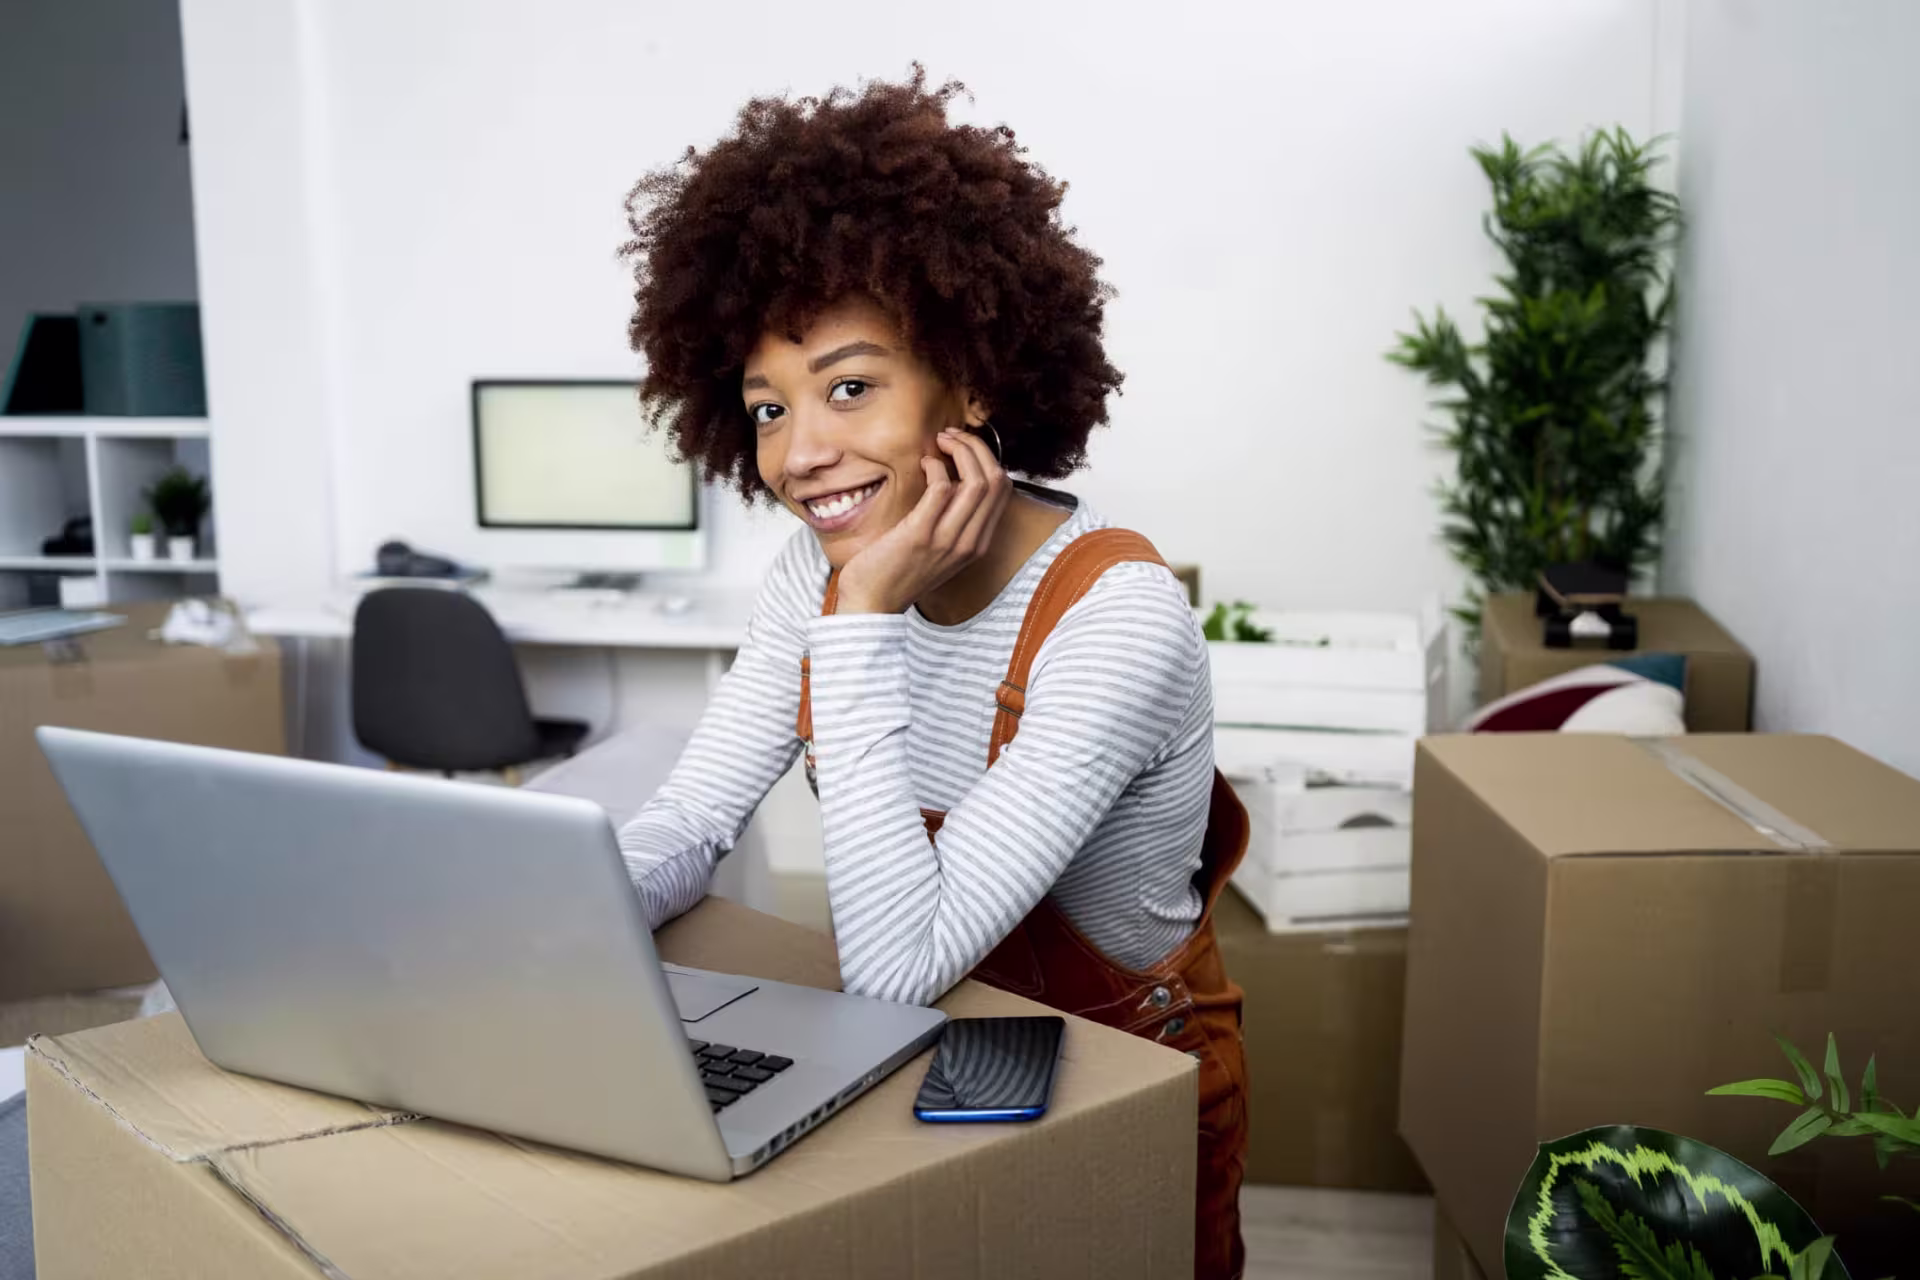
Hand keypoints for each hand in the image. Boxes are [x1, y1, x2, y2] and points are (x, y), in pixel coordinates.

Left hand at [835, 429, 1012, 613]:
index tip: (963, 447)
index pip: (1002, 490)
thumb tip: (953, 479)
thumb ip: (951, 521)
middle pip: (996, 480)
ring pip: (977, 482)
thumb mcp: (938, 549)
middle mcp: (969, 543)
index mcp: (977, 544)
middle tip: (951, 436)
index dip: (986, 458)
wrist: (871, 605)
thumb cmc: (898, 572)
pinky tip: (923, 464)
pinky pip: (942, 488)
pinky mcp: (921, 535)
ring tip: (940, 442)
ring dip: (960, 450)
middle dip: (976, 447)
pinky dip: (935, 466)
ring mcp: (947, 540)